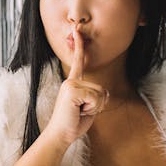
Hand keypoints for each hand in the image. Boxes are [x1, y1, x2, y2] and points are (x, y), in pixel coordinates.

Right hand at [45, 25, 108, 146]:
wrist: (60, 135)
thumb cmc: (73, 123)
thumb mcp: (88, 108)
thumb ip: (96, 97)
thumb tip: (106, 93)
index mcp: (73, 83)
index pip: (78, 62)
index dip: (79, 47)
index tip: (77, 30)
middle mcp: (71, 81)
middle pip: (102, 88)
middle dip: (98, 104)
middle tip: (82, 112)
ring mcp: (70, 85)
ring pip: (100, 93)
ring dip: (95, 107)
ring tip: (80, 112)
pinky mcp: (72, 91)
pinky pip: (95, 98)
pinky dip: (92, 108)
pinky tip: (79, 112)